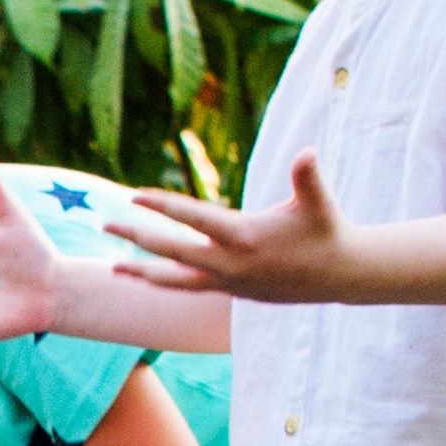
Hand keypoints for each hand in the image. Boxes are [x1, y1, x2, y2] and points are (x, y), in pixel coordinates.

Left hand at [105, 160, 352, 300]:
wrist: (341, 275)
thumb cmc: (328, 230)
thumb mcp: (319, 202)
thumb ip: (308, 178)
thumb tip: (307, 153)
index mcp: (245, 238)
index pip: (195, 219)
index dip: (163, 206)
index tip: (134, 196)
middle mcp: (231, 265)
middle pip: (173, 251)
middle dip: (137, 238)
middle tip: (104, 224)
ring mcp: (230, 283)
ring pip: (176, 280)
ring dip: (143, 273)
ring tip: (112, 270)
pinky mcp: (234, 292)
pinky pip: (191, 287)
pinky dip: (167, 282)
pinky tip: (149, 276)